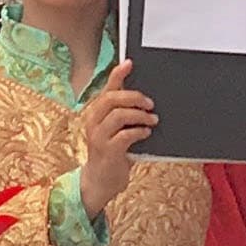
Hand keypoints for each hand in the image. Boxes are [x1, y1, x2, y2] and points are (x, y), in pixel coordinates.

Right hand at [78, 60, 156, 215]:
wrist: (100, 182)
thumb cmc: (112, 153)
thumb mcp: (117, 131)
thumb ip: (126, 116)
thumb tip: (147, 101)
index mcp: (97, 113)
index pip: (106, 89)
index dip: (117, 75)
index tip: (129, 63)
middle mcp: (94, 122)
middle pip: (111, 99)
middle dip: (134, 97)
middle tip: (150, 103)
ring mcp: (98, 137)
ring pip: (118, 115)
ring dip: (139, 115)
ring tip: (152, 119)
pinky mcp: (107, 151)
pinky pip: (124, 135)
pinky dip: (139, 131)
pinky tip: (146, 133)